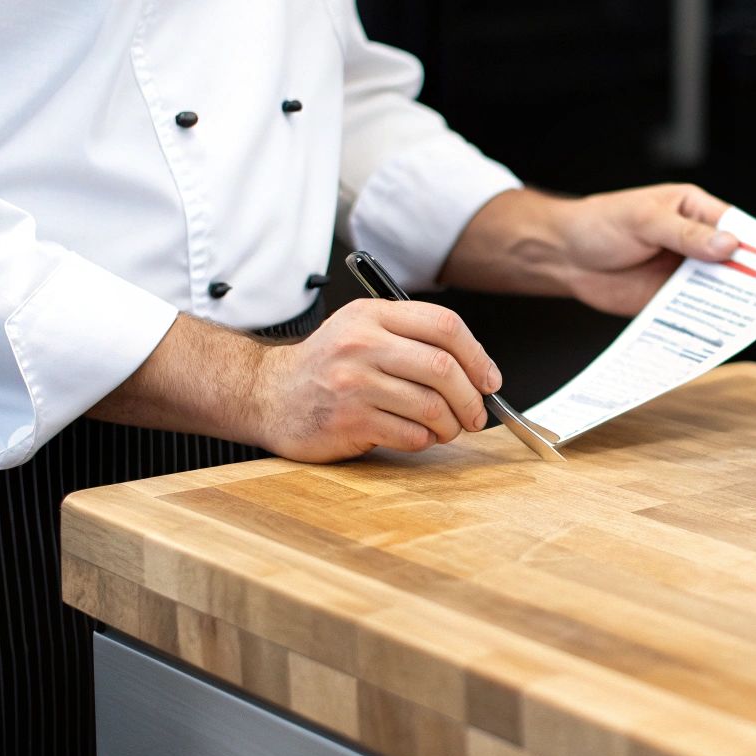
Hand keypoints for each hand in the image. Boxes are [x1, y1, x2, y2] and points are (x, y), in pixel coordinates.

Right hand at [247, 299, 501, 460]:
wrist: (266, 395)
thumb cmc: (326, 366)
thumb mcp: (362, 331)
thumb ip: (412, 338)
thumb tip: (477, 368)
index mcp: (372, 316)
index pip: (444, 325)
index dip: (477, 355)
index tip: (489, 379)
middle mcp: (362, 344)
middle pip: (443, 368)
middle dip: (471, 397)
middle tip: (476, 414)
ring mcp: (353, 383)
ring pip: (431, 406)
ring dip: (451, 424)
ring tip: (447, 428)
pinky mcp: (348, 421)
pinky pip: (411, 434)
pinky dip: (425, 440)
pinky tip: (418, 436)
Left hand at [552, 183, 739, 313]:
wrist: (563, 256)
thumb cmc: (600, 223)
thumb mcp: (644, 220)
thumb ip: (685, 233)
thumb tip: (727, 244)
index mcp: (695, 210)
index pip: (736, 224)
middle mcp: (695, 241)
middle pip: (734, 259)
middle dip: (751, 275)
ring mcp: (684, 271)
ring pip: (718, 287)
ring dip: (731, 299)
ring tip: (749, 312)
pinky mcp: (669, 298)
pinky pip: (695, 309)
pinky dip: (707, 318)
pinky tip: (717, 325)